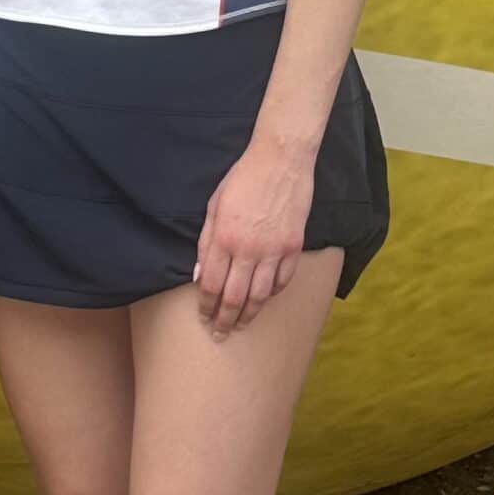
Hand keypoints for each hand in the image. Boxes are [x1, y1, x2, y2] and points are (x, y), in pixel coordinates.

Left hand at [193, 135, 314, 336]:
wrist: (280, 160)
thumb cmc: (242, 178)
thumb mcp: (214, 205)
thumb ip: (206, 243)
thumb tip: (200, 276)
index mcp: (224, 238)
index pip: (212, 285)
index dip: (206, 306)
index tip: (203, 317)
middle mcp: (248, 249)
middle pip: (235, 298)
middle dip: (225, 321)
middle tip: (220, 334)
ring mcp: (274, 250)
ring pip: (260, 296)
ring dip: (249, 315)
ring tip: (241, 325)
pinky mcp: (293, 247)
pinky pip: (282, 280)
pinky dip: (272, 294)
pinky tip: (264, 299)